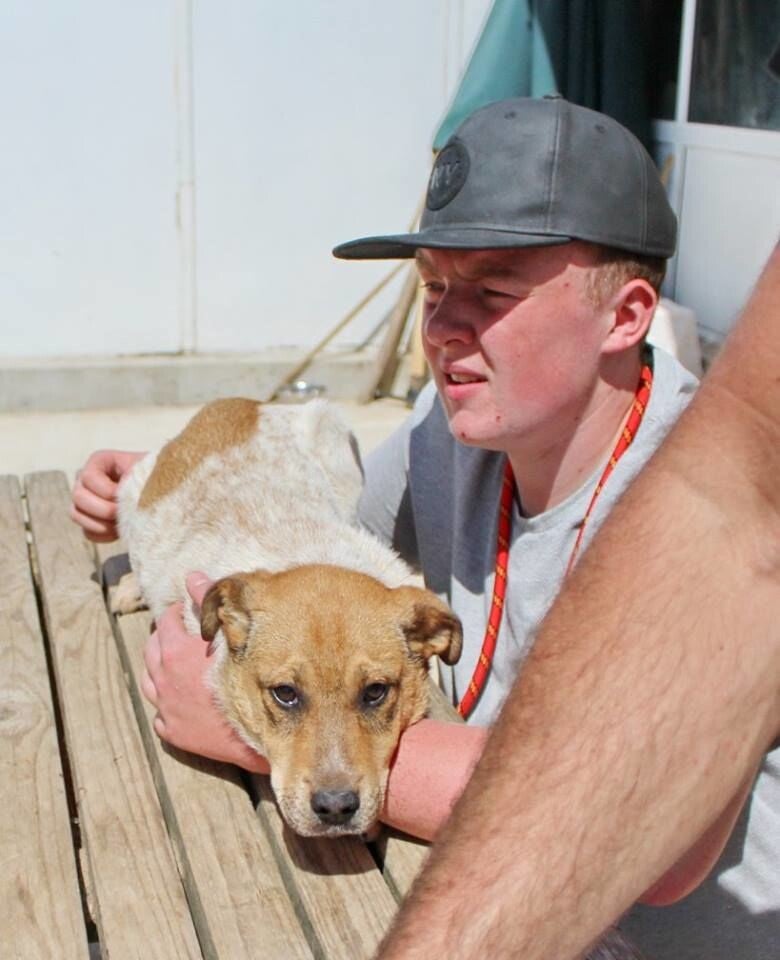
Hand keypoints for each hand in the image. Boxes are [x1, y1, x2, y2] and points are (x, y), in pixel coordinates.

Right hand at [70, 449, 145, 541]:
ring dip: (101, 524)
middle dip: (103, 509)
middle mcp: (87, 480)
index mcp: (99, 462)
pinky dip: (102, 535)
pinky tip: (120, 532)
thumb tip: (119, 493)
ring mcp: (86, 501)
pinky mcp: (91, 520)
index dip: (107, 490)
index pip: (88, 477)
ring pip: (76, 514)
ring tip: (122, 524)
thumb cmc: (153, 475)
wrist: (160, 491)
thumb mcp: (146, 470)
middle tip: (123, 514)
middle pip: (78, 497)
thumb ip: (132, 478)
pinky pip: (87, 532)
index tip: (127, 495)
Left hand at [142, 572, 269, 772]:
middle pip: (151, 650)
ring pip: (148, 682)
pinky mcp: (172, 732)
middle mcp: (163, 679)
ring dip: (158, 669)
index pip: (165, 622)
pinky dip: (166, 703)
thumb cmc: (248, 679)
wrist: (254, 730)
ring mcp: (166, 707)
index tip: (188, 611)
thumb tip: (193, 575)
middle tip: (179, 634)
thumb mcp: (231, 634)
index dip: (177, 612)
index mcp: (175, 652)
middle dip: (163, 637)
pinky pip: (159, 715)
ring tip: (174, 664)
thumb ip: (209, 602)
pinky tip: (179, 699)